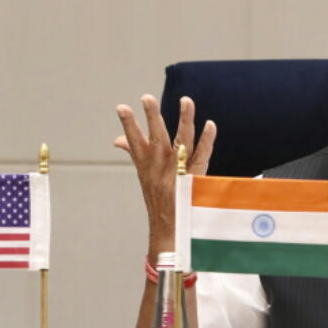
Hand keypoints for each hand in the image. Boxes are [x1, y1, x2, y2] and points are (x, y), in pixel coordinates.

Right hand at [114, 95, 215, 256]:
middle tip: (146, 98)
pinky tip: (210, 124)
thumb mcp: (143, 174)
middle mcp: (160, 167)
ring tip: (186, 100)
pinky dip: (207, 140)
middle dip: (151, 116)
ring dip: (184, 119)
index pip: (134, 141)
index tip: (121, 107)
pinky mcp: (195, 178)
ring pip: (182, 141)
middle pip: (156, 137)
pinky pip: (202, 155)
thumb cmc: (157, 198)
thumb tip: (118, 139)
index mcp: (146, 166)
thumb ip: (133, 152)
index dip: (128, 124)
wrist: (171, 229)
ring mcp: (178, 172)